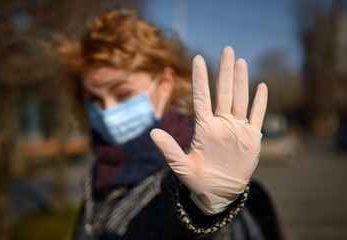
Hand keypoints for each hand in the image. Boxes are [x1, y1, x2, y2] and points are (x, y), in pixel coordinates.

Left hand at [150, 46, 267, 214]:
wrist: (219, 191)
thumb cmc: (198, 179)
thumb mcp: (182, 166)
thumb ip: (169, 150)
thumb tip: (151, 133)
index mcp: (205, 127)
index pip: (202, 97)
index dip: (200, 78)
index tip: (197, 59)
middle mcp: (221, 124)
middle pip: (223, 93)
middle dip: (224, 71)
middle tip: (226, 49)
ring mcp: (237, 129)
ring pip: (240, 100)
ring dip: (241, 81)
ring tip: (240, 62)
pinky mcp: (252, 138)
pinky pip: (257, 117)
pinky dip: (260, 103)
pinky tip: (261, 86)